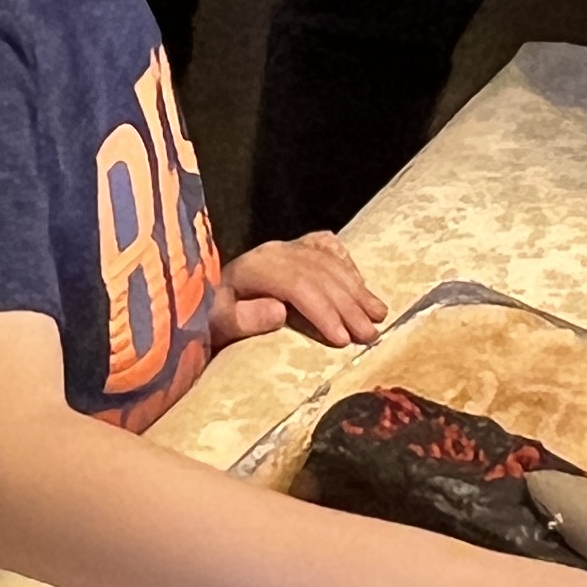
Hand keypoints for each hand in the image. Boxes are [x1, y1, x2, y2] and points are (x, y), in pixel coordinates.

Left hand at [222, 231, 385, 345]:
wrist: (207, 299)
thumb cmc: (212, 316)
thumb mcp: (217, 323)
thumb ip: (244, 318)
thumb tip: (279, 311)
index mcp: (255, 266)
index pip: (297, 284)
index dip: (322, 310)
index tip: (341, 339)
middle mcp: (275, 251)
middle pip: (320, 274)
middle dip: (348, 306)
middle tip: (369, 336)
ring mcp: (288, 246)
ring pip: (330, 263)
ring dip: (357, 290)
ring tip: (379, 316)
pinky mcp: (297, 248)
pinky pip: (329, 248)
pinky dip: (348, 265)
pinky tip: (362, 283)